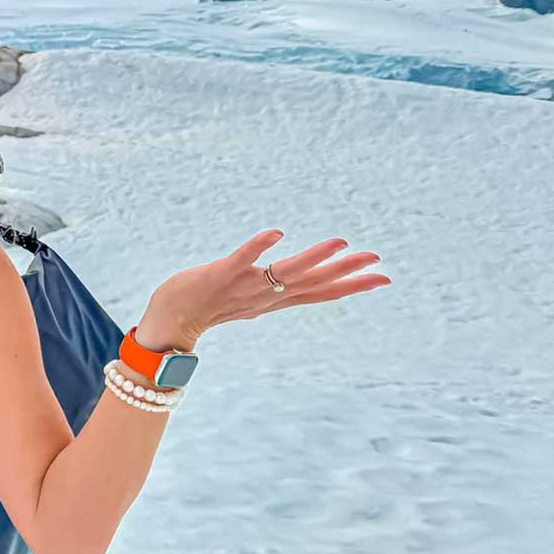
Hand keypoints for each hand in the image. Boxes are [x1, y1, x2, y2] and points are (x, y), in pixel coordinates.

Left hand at [136, 230, 389, 351]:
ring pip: (286, 272)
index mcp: (275, 300)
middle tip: (377, 258)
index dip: (351, 285)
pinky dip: (258, 247)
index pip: (320, 293)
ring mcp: (245, 286)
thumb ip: (275, 290)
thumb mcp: (251, 300)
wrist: (171, 320)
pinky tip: (276, 233)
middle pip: (313, 283)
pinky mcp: (221, 275)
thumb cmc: (209, 305)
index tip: (383, 277)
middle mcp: (266, 296)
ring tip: (340, 242)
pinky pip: (242, 259)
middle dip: (346, 271)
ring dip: (313, 257)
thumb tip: (297, 281)